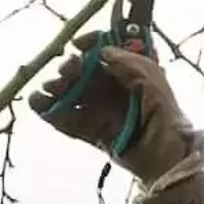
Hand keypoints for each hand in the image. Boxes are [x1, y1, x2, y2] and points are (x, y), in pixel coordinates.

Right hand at [28, 33, 193, 185]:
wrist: (166, 160)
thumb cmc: (166, 118)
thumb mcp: (154, 84)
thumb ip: (130, 65)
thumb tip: (103, 52)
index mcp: (130, 72)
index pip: (106, 50)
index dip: (91, 43)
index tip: (77, 45)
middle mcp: (113, 89)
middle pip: (83, 72)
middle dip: (69, 69)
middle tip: (65, 74)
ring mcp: (101, 111)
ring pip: (71, 95)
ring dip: (56, 89)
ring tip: (47, 90)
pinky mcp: (92, 132)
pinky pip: (67, 121)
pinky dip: (50, 114)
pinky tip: (37, 105)